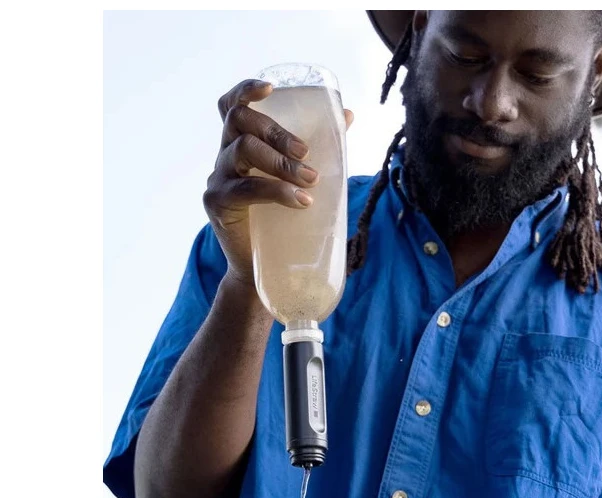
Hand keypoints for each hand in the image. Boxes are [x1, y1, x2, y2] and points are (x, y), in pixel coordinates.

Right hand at [202, 78, 354, 284]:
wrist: (261, 271)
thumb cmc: (282, 223)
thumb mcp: (299, 180)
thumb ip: (319, 150)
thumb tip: (349, 116)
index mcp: (240, 145)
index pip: (232, 107)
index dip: (246, 91)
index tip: (270, 88)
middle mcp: (224, 157)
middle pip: (240, 122)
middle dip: (277, 132)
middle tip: (306, 153)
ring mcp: (218, 179)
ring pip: (243, 151)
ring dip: (281, 162)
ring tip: (310, 180)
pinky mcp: (218, 204)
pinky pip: (246, 188)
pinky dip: (276, 191)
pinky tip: (300, 201)